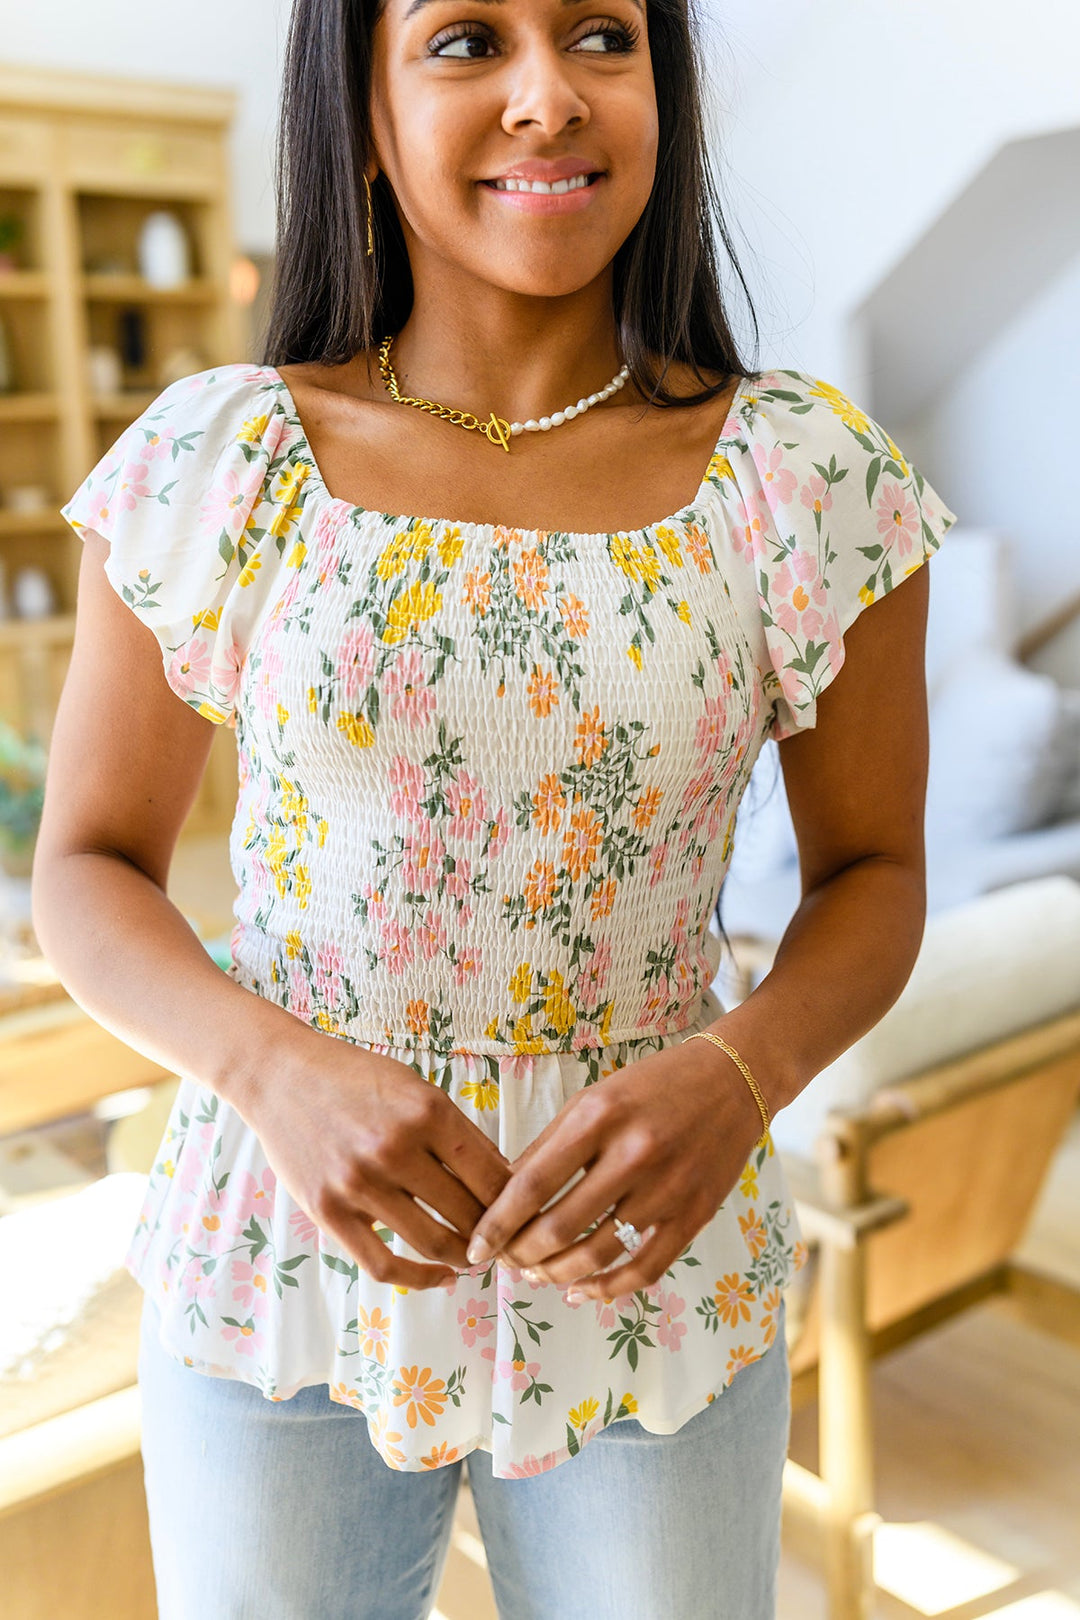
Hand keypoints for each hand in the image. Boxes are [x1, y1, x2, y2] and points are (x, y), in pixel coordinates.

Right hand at [246, 1036, 512, 1289]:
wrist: (281, 1076)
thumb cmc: (356, 1078)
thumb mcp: (415, 1088)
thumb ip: (456, 1132)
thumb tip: (504, 1180)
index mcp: (426, 1112)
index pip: (492, 1174)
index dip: (516, 1202)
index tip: (524, 1214)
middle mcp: (395, 1149)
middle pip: (468, 1212)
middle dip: (494, 1233)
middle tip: (507, 1243)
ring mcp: (359, 1185)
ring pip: (434, 1242)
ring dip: (464, 1257)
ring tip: (478, 1258)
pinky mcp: (329, 1212)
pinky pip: (384, 1264)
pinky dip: (421, 1278)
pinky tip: (440, 1276)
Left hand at [465, 1038, 765, 1298]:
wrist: (732, 1082)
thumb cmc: (651, 1086)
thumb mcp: (593, 1100)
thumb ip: (549, 1146)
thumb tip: (503, 1197)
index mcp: (599, 1117)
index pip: (533, 1184)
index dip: (497, 1224)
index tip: (476, 1247)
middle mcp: (633, 1154)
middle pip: (560, 1227)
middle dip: (522, 1255)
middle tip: (506, 1262)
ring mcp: (668, 1189)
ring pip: (598, 1254)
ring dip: (558, 1274)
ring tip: (537, 1275)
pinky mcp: (694, 1216)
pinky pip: (644, 1268)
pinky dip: (608, 1289)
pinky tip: (583, 1291)